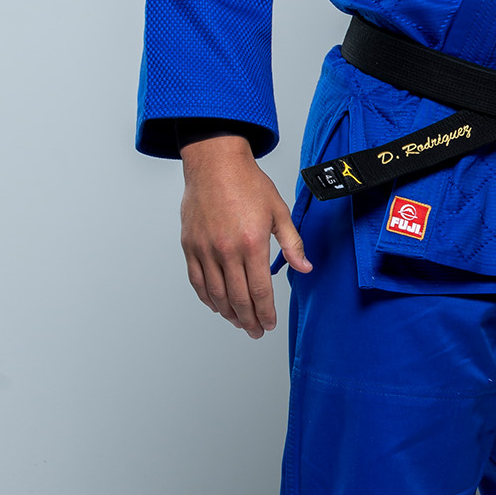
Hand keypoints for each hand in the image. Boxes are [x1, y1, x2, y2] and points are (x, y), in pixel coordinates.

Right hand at [178, 135, 310, 337]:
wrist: (215, 163)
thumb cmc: (247, 183)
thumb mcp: (279, 211)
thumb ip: (292, 244)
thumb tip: (305, 268)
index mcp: (252, 243)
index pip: (259, 291)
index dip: (265, 312)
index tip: (269, 324)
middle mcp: (226, 250)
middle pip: (238, 298)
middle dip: (249, 320)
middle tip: (256, 331)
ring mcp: (205, 249)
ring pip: (216, 294)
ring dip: (228, 313)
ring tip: (239, 322)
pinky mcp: (190, 246)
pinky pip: (197, 281)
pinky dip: (207, 298)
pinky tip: (216, 305)